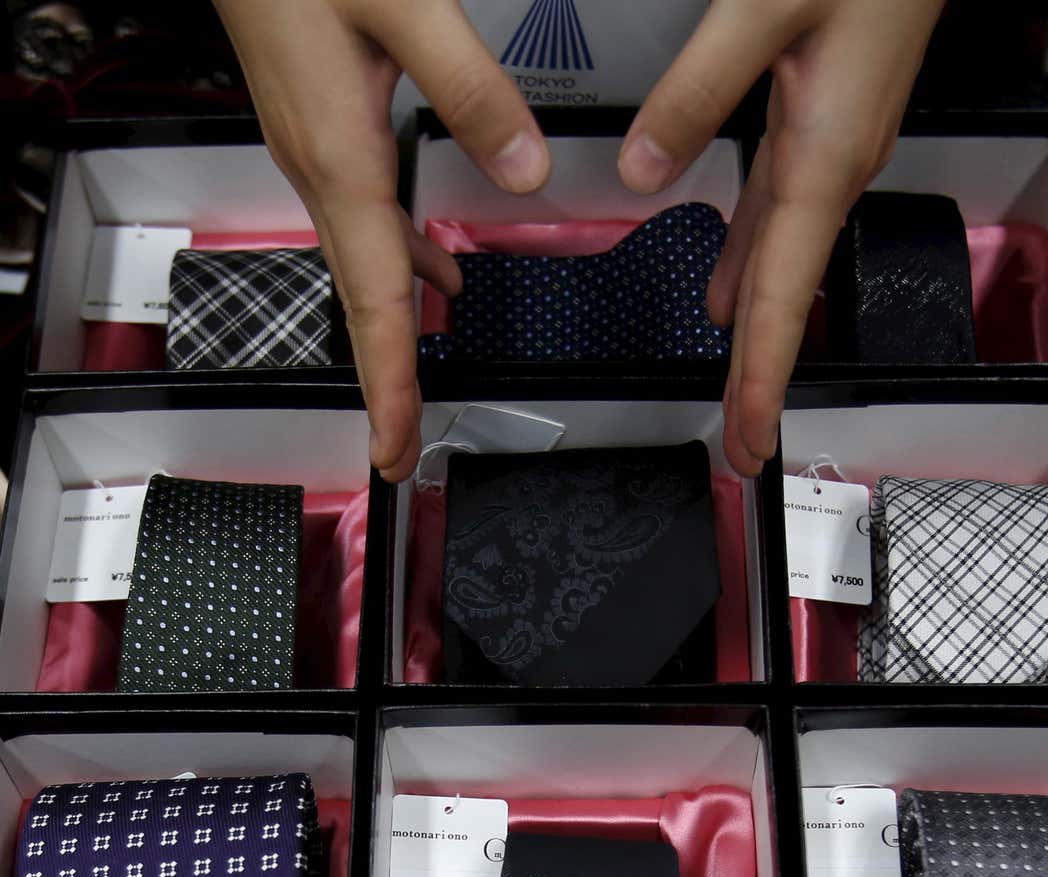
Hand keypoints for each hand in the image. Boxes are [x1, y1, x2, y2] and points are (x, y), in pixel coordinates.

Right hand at [214, 0, 549, 481]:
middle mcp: (317, 167)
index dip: (388, 382)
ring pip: (362, 262)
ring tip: (424, 380)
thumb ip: (471, 90)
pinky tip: (435, 270)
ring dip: (393, 326)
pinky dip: (401, 262)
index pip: (371, 299)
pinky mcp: (321, 124)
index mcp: (338, 158)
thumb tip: (523, 175)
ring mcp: (313, 148)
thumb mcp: (405, 10)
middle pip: (359, 298)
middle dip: (386, 376)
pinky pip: (364, 218)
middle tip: (403, 446)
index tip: (395, 449)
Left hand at [620, 0, 943, 475]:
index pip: (782, 294)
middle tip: (744, 441)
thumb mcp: (763, 11)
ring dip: (758, 322)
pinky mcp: (827, 119)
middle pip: (789, 293)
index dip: (761, 377)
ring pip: (785, 257)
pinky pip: (784, 211)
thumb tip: (643, 171)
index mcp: (825, 155)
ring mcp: (837, 145)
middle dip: (762, 371)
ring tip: (732, 377)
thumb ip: (698, 93)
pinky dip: (753, 257)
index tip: (750, 441)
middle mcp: (838, 164)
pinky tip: (730, 276)